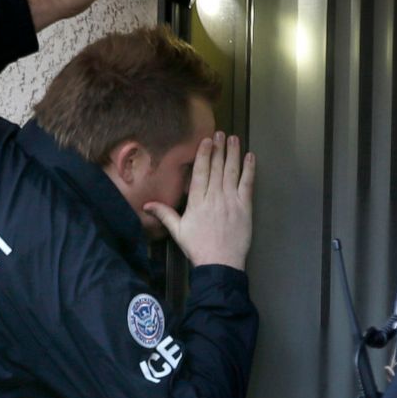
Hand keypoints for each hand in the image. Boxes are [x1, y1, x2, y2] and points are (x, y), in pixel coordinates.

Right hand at [144, 131, 254, 270]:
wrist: (220, 264)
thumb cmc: (198, 248)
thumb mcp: (178, 231)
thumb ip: (164, 214)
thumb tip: (146, 205)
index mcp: (197, 201)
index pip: (200, 172)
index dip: (204, 154)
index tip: (206, 140)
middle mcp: (214, 197)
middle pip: (217, 167)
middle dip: (218, 148)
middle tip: (220, 133)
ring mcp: (231, 201)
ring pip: (232, 171)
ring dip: (233, 153)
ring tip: (233, 138)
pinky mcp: (245, 207)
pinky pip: (247, 183)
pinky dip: (249, 169)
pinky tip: (250, 156)